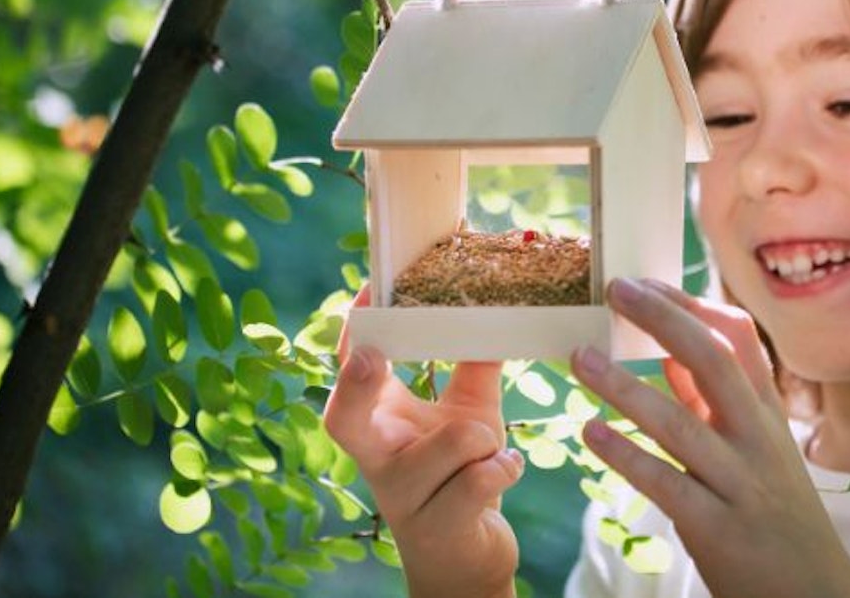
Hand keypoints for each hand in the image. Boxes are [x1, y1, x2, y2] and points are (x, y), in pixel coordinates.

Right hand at [323, 288, 521, 597]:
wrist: (466, 559)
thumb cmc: (462, 475)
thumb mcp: (467, 414)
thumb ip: (474, 364)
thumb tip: (499, 306)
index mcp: (380, 423)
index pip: (350, 371)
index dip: (353, 333)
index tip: (369, 290)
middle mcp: (378, 459)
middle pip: (343, 419)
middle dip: (356, 383)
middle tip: (373, 355)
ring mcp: (403, 496)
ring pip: (456, 439)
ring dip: (489, 438)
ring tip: (493, 450)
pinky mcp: (438, 526)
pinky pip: (481, 476)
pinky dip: (505, 467)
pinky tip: (506, 471)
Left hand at [570, 279, 849, 597]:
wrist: (813, 590)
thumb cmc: (776, 513)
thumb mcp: (758, 448)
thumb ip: (713, 403)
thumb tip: (667, 354)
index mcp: (768, 413)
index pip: (738, 337)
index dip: (691, 304)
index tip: (647, 285)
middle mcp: (758, 438)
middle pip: (714, 361)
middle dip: (663, 319)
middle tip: (616, 291)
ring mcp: (739, 482)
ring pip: (680, 422)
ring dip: (624, 386)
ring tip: (580, 358)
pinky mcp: (716, 527)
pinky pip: (665, 483)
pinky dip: (625, 455)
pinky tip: (590, 433)